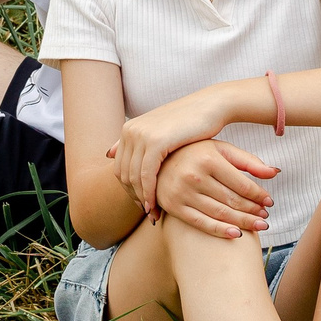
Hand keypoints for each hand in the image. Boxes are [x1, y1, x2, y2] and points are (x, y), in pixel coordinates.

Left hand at [110, 91, 229, 214]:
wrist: (212, 106)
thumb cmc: (192, 122)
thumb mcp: (161, 131)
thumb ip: (136, 142)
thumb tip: (109, 153)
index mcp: (129, 128)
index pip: (119, 167)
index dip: (129, 189)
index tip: (143, 204)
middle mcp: (130, 130)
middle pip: (124, 174)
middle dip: (134, 197)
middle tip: (148, 213)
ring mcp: (141, 135)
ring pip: (134, 177)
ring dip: (142, 199)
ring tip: (153, 214)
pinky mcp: (155, 141)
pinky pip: (147, 175)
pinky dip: (150, 193)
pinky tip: (157, 205)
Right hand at [152, 139, 279, 238]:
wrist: (158, 160)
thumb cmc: (196, 152)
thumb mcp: (221, 149)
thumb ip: (248, 161)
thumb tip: (276, 172)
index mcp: (209, 158)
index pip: (241, 183)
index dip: (259, 195)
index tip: (270, 203)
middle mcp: (194, 175)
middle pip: (232, 200)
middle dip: (252, 211)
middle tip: (266, 218)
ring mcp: (182, 192)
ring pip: (219, 213)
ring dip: (242, 222)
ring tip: (258, 227)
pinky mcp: (173, 206)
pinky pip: (201, 223)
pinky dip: (220, 230)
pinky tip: (236, 234)